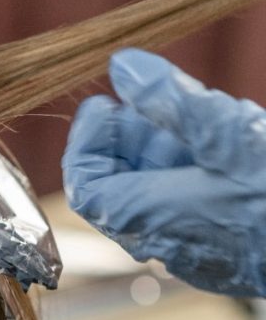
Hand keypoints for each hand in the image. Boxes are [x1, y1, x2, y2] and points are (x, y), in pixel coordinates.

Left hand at [62, 48, 265, 296]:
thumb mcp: (231, 132)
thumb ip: (172, 98)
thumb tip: (122, 66)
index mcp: (151, 218)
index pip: (84, 187)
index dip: (85, 142)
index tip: (103, 102)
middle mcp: (167, 244)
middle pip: (119, 189)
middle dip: (127, 139)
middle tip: (146, 99)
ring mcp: (202, 253)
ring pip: (158, 197)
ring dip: (163, 150)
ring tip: (192, 111)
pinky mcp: (234, 251)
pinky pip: (192, 208)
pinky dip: (193, 170)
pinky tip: (226, 141)